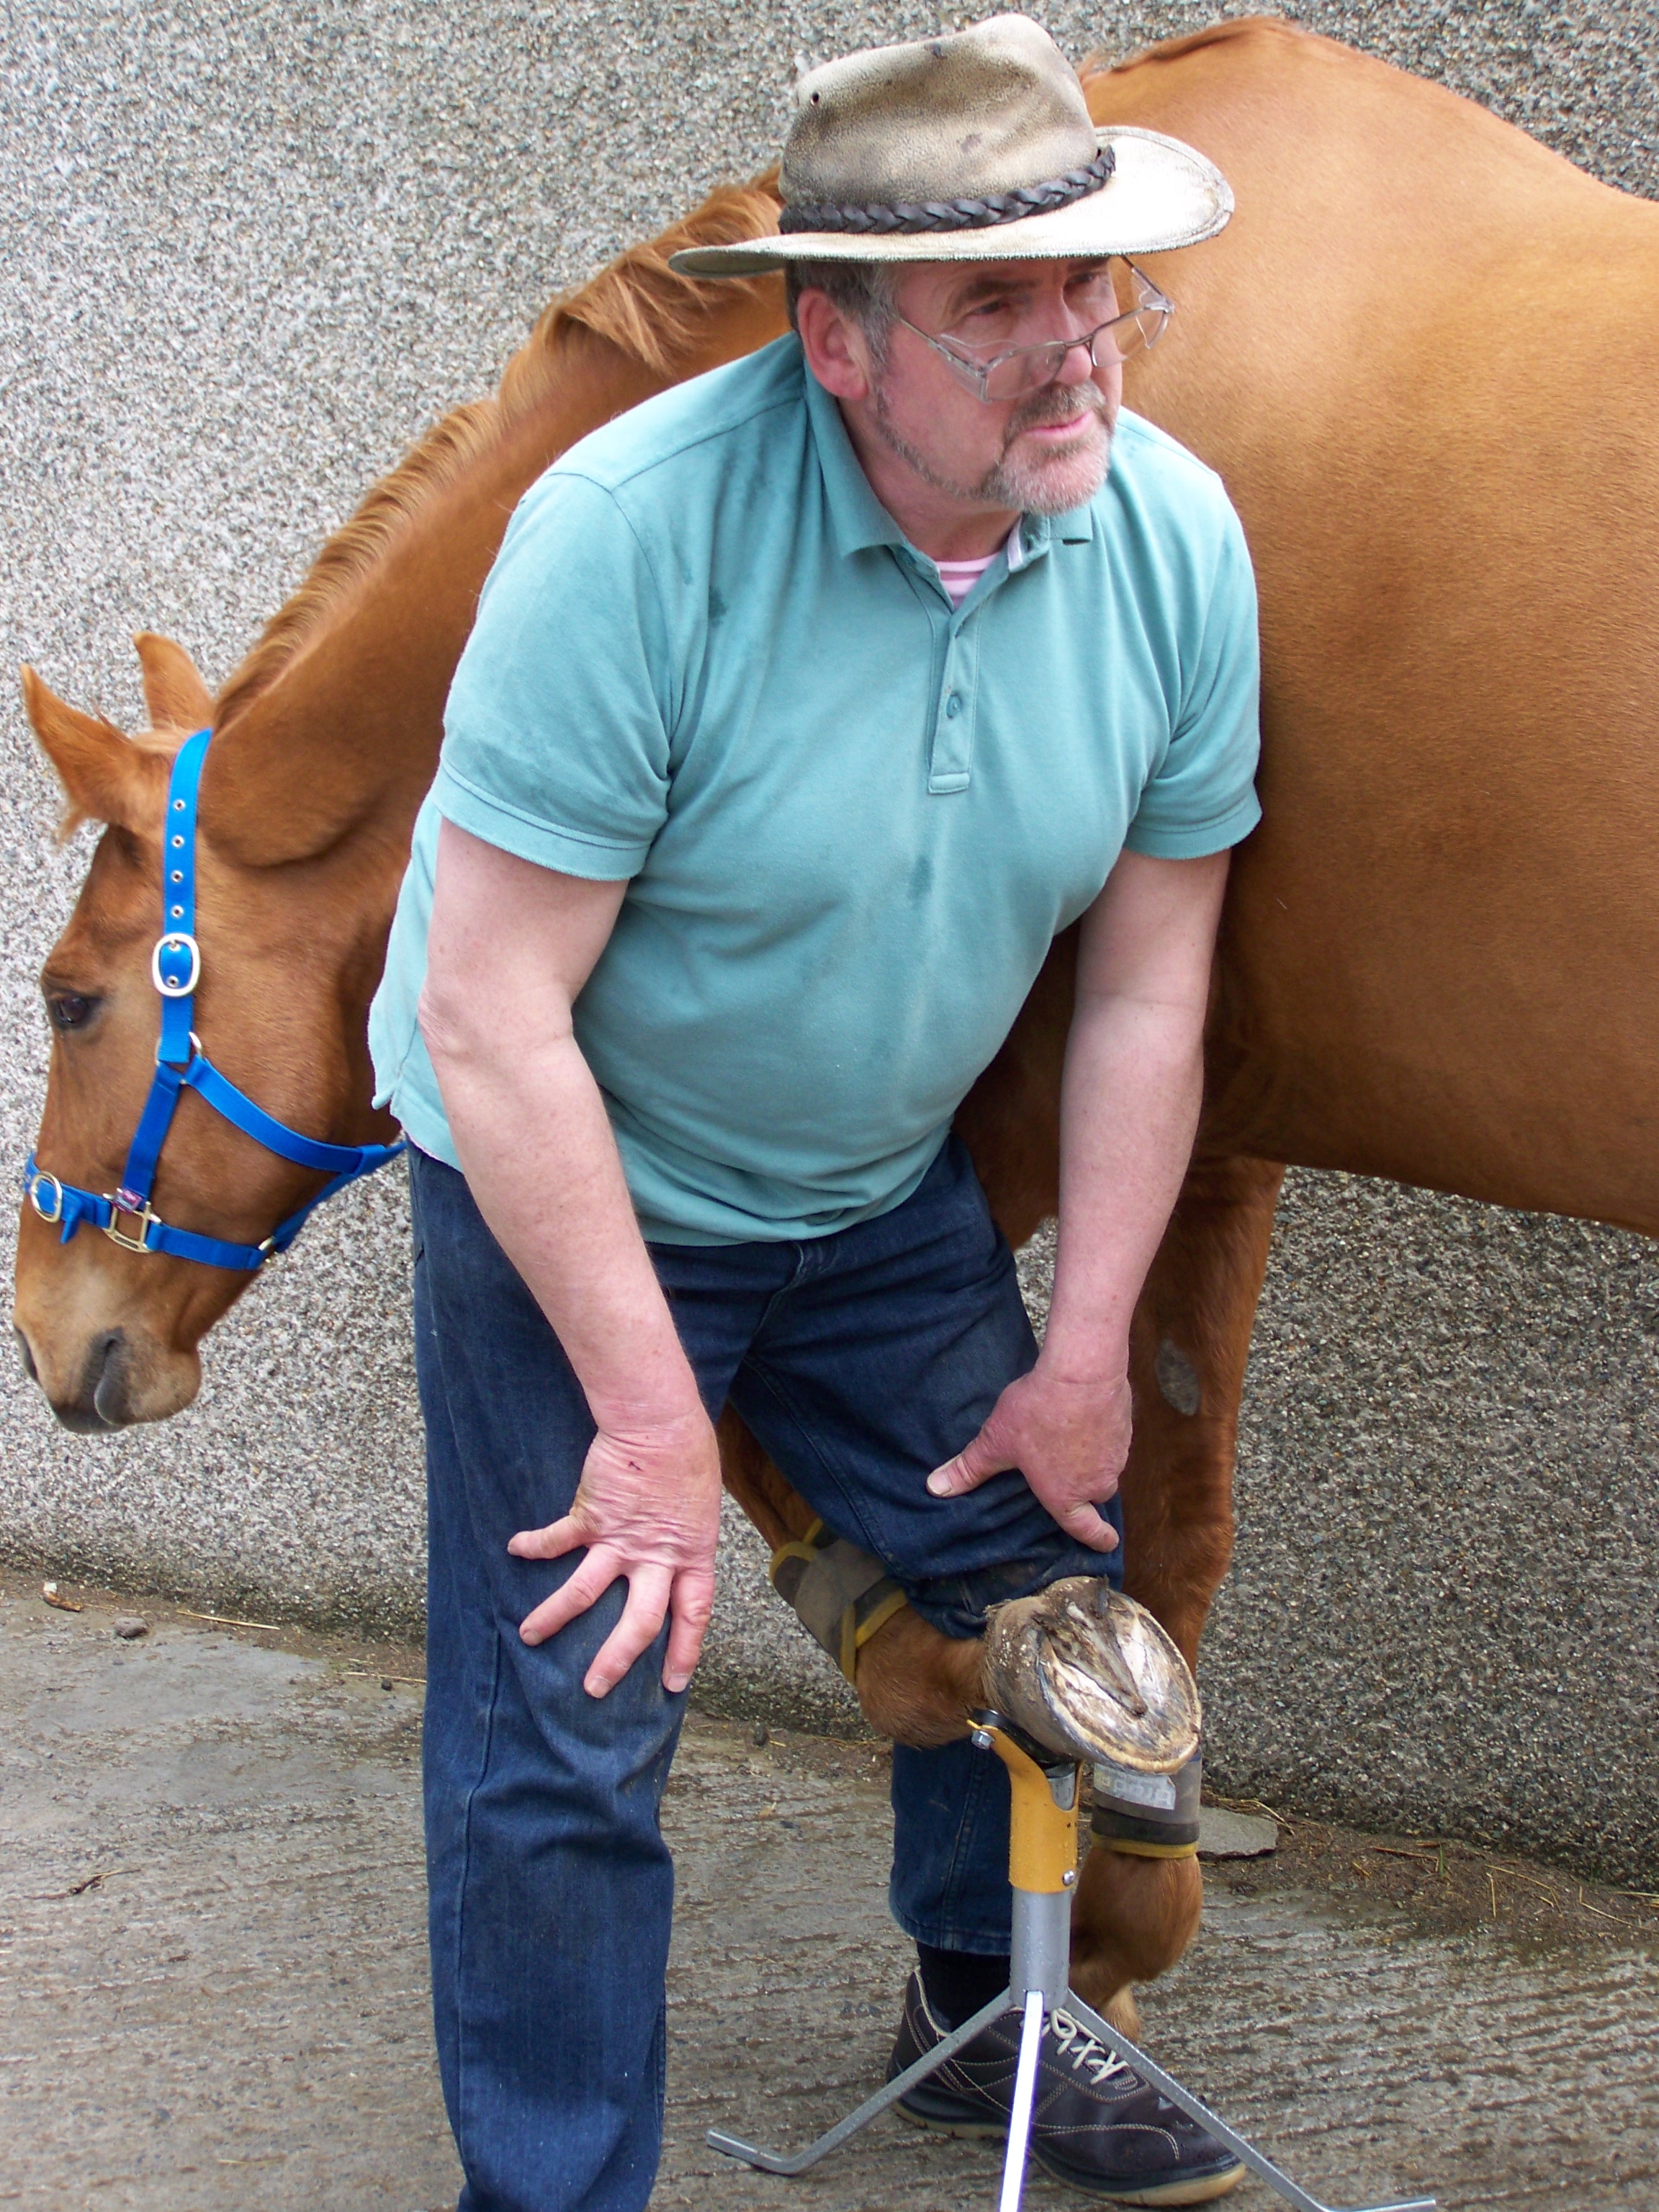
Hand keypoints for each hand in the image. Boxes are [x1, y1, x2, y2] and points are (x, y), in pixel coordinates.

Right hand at [507, 1406, 722, 1697]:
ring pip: (585, 1592)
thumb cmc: (687, 1454)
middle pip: (639, 1622)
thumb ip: (684, 1536)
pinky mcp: (591, 1516)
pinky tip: (515, 1548)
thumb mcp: (700, 1504)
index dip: (683, 1651)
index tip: (672, 1684)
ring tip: (528, 1635)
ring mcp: (621, 1539)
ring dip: (554, 1617)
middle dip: (615, 1660)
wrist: (660, 1420)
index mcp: (691, 1554)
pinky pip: (557, 1539)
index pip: (693, 1614)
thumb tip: (673, 1552)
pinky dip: (533, 1545)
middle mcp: (656, 1556)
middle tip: (594, 1688)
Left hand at [925, 1364, 1127, 1551]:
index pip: (1086, 1530)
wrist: (1082, 1372)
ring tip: (1066, 1439)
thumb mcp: (996, 1441)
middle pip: (1092, 1495)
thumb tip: (936, 1488)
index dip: (1097, 1540)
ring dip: (1090, 1459)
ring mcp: (1116, 1456)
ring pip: (1103, 1467)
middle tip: (1065, 1475)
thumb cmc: (1039, 1411)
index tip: (1105, 1543)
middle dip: (1082, 1490)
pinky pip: (1112, 1441)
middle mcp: (1096, 1483)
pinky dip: (1099, 1435)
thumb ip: (970, 1468)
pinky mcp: (1125, 1429)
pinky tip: (1081, 1417)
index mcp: (1066, 1496)